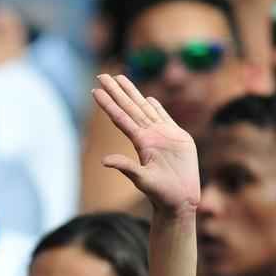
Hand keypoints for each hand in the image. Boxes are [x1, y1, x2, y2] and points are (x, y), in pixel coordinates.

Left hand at [93, 74, 199, 215]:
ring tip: (121, 78)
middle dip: (116, 90)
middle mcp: (149, 135)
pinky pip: (165, 118)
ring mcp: (163, 135)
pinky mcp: (177, 138)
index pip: (120, 117)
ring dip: (132, 93)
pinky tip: (148, 99)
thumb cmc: (161, 194)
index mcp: (141, 142)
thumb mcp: (141, 179)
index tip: (95, 90)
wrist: (180, 200)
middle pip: (129, 107)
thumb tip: (104, 160)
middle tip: (102, 75)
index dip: (109, 103)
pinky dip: (156, 107)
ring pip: (145, 108)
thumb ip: (125, 167)